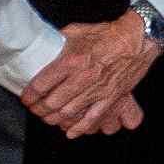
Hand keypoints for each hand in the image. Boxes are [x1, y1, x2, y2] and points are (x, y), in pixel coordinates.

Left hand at [22, 12, 161, 134]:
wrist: (136, 39)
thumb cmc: (107, 34)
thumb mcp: (76, 31)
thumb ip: (58, 42)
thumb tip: (44, 47)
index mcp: (71, 61)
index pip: (41, 84)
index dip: (29, 95)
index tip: (26, 98)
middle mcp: (82, 77)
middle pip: (52, 102)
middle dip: (39, 109)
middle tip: (35, 109)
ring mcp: (97, 90)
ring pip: (69, 113)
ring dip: (54, 119)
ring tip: (48, 118)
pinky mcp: (110, 97)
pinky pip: (92, 118)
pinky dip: (79, 128)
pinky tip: (70, 132)